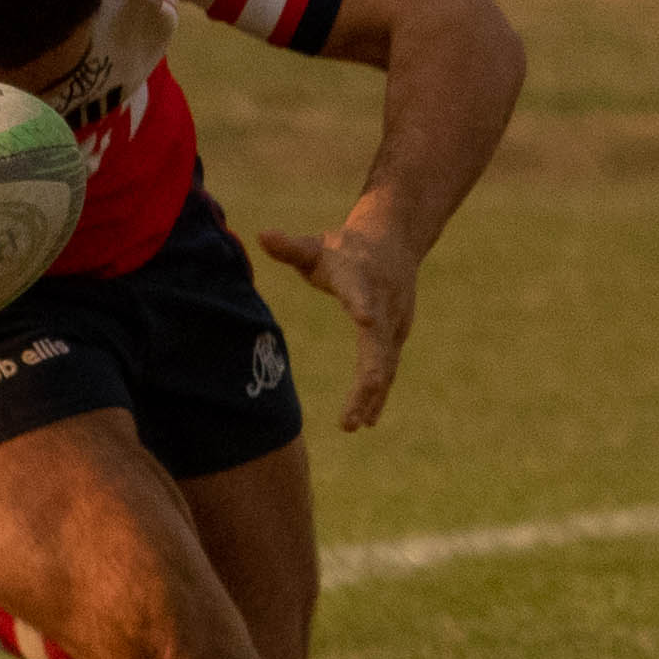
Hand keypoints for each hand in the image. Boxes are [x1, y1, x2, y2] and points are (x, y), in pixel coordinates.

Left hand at [257, 222, 418, 430]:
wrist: (394, 241)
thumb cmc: (344, 248)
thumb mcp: (316, 246)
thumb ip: (290, 247)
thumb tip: (261, 234)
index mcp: (360, 277)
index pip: (360, 291)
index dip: (362, 303)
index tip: (366, 319)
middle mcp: (383, 303)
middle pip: (377, 344)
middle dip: (367, 378)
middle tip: (352, 411)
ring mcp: (394, 323)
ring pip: (385, 365)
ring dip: (370, 397)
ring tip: (352, 424)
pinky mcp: (396, 337)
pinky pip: (388, 370)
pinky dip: (378, 395)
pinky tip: (365, 420)